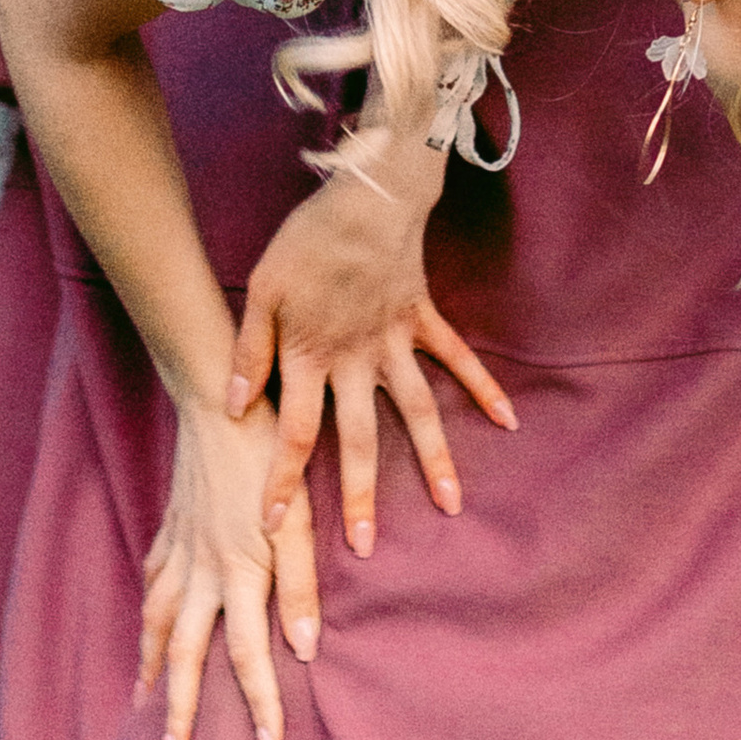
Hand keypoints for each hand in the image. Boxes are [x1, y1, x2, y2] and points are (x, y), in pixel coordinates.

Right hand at [138, 388, 321, 739]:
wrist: (218, 401)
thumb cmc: (269, 454)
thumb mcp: (300, 519)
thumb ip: (302, 585)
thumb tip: (307, 650)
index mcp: (240, 573)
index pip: (250, 656)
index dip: (261, 706)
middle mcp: (202, 571)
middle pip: (184, 656)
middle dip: (180, 713)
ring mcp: (180, 551)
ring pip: (156, 625)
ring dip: (151, 672)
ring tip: (145, 706)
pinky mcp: (171, 530)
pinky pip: (153, 585)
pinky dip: (147, 617)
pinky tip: (148, 628)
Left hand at [229, 164, 515, 556]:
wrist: (366, 194)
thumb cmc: (306, 241)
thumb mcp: (261, 290)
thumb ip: (249, 351)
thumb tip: (233, 405)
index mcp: (310, 356)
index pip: (292, 432)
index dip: (282, 480)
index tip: (274, 526)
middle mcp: (356, 360)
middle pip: (358, 438)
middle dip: (360, 494)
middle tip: (366, 545)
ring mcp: (395, 342)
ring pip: (417, 411)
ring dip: (435, 459)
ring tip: (452, 504)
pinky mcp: (422, 320)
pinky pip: (457, 359)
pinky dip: (483, 388)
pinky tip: (507, 421)